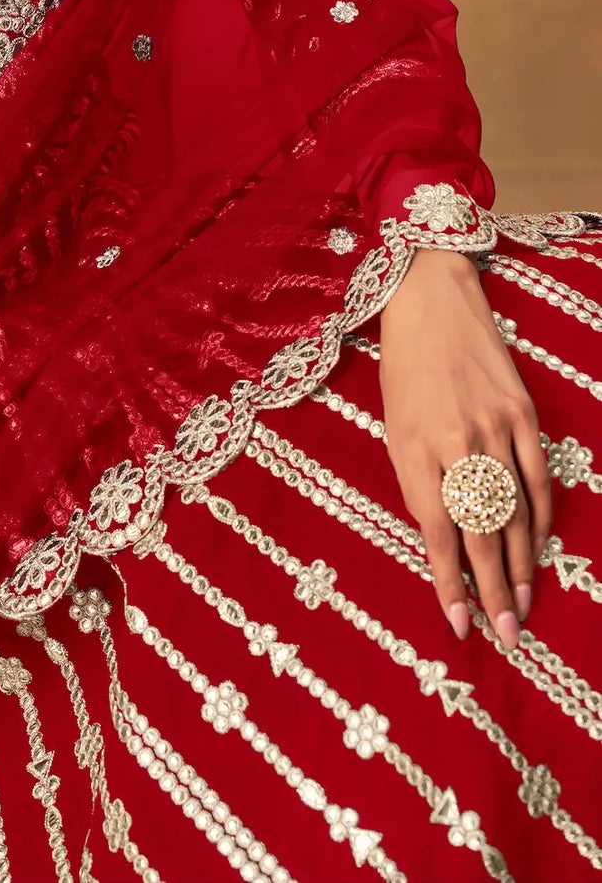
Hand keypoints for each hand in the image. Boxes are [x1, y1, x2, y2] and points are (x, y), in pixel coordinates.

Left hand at [380, 247, 549, 649]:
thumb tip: (444, 541)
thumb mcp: (393, 430)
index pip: (436, 532)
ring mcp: (497, 428)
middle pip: (482, 531)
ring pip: (515, 512)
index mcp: (415, 448)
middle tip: (507, 633)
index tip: (459, 624)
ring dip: (522, 563)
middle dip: (493, 589)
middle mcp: (458, 443)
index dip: (448, 581)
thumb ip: (417, 484)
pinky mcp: (525, 414)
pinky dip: (541, 518)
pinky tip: (540, 547)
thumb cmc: (402, 371)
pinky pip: (538, 479)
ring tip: (523, 604)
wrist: (430, 301)